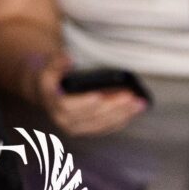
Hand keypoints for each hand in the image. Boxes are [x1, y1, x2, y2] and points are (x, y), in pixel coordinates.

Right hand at [33, 53, 147, 136]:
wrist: (50, 91)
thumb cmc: (54, 77)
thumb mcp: (50, 65)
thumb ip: (56, 62)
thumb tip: (68, 60)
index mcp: (53, 103)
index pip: (68, 107)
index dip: (83, 103)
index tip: (98, 95)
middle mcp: (64, 120)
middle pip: (90, 117)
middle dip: (112, 107)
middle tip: (129, 96)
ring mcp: (77, 127)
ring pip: (101, 124)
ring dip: (121, 115)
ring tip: (138, 103)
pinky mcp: (88, 129)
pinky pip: (106, 128)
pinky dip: (121, 119)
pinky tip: (133, 110)